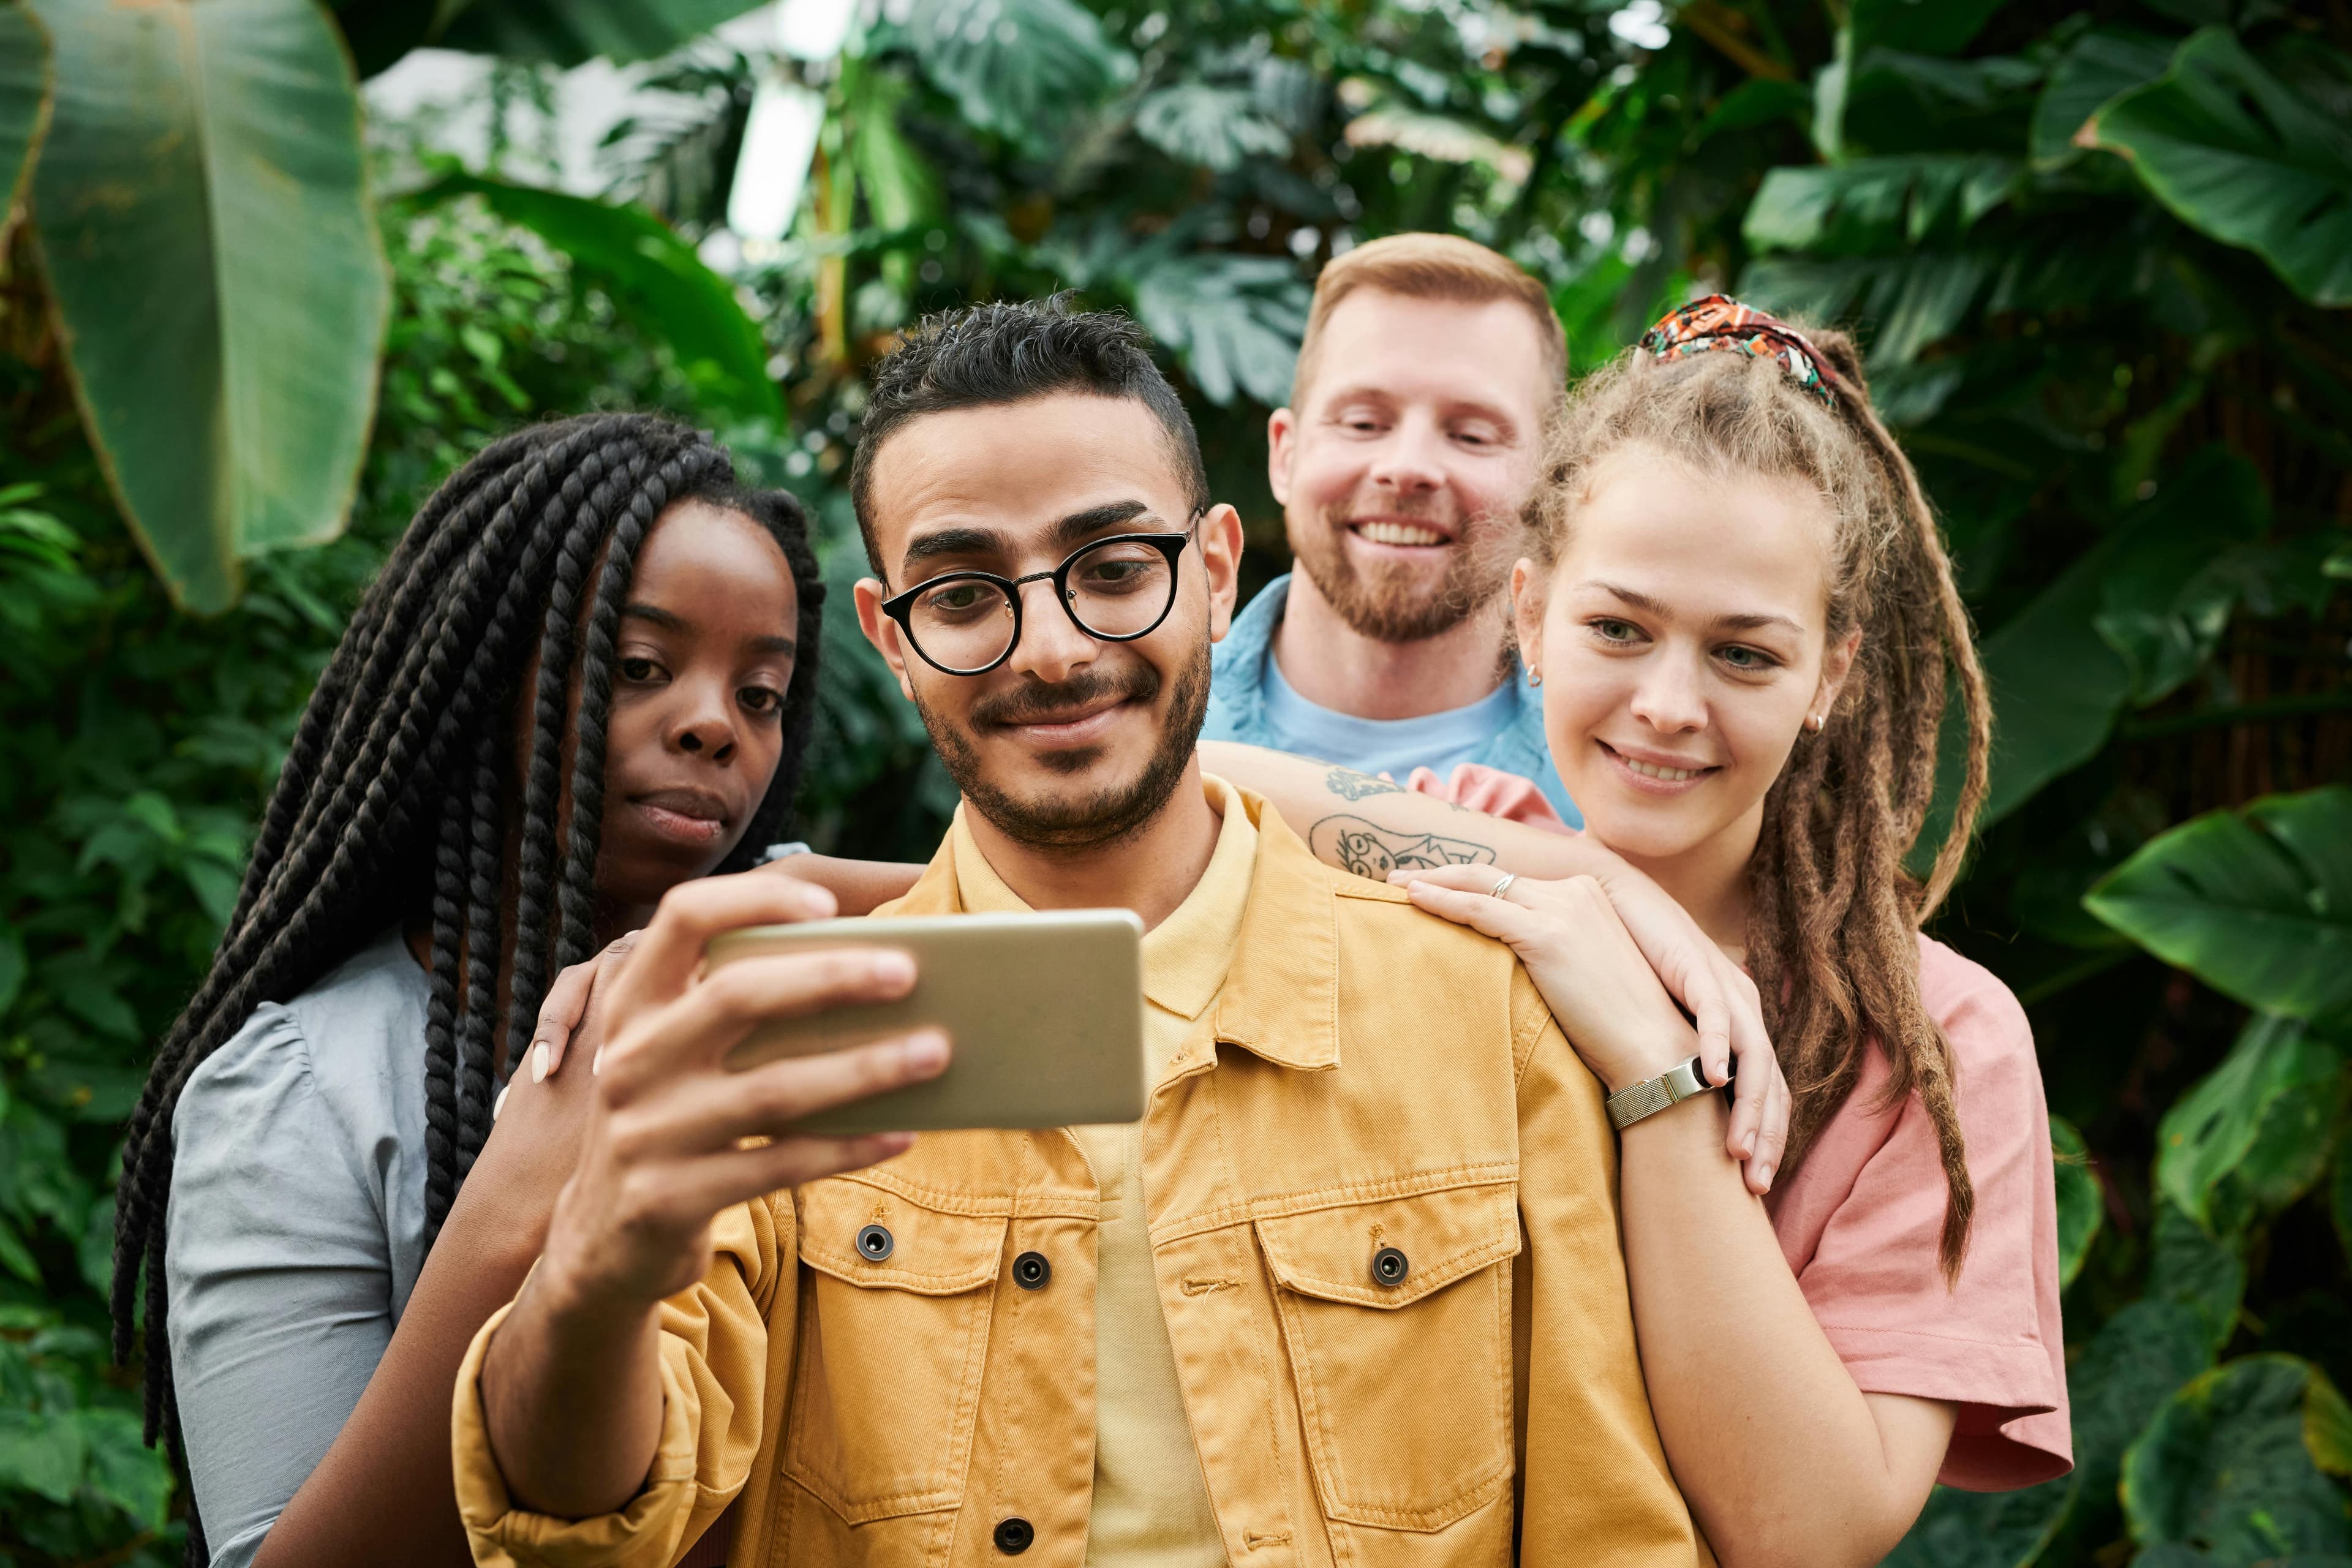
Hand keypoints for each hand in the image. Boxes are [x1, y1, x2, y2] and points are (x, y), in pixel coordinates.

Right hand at [538, 874, 952, 1313]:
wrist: (600, 1239)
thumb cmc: (669, 1121)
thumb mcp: (674, 1055)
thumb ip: (736, 1010)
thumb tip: (865, 967)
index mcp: (633, 1005)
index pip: (682, 917)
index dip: (753, 899)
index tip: (826, 904)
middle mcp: (629, 1060)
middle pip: (737, 996)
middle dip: (829, 978)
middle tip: (906, 972)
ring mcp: (645, 1133)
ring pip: (772, 1089)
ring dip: (863, 1069)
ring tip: (934, 1052)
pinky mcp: (669, 1198)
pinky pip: (779, 1165)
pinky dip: (848, 1147)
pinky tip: (901, 1133)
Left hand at [1391, 865, 1789, 1192]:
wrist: (1654, 1051)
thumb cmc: (1620, 1027)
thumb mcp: (1587, 973)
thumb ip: (1556, 952)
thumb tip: (1510, 962)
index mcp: (1588, 895)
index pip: (1515, 882)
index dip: (1470, 881)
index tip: (1434, 884)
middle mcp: (1576, 892)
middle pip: (1492, 876)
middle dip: (1443, 874)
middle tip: (1400, 878)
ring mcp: (1562, 909)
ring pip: (1480, 886)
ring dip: (1432, 883)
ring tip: (1393, 886)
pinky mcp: (1546, 934)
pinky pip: (1478, 909)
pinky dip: (1441, 900)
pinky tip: (1411, 897)